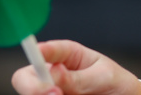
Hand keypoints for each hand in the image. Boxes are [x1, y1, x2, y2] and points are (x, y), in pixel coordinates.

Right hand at [11, 39, 140, 94]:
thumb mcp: (103, 77)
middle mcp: (52, 74)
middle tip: (55, 94)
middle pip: (24, 78)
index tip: (45, 64)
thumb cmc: (116, 84)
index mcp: (67, 55)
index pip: (44, 50)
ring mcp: (51, 91)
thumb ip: (79, 78)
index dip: (37, 54)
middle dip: (32, 87)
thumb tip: (53, 72)